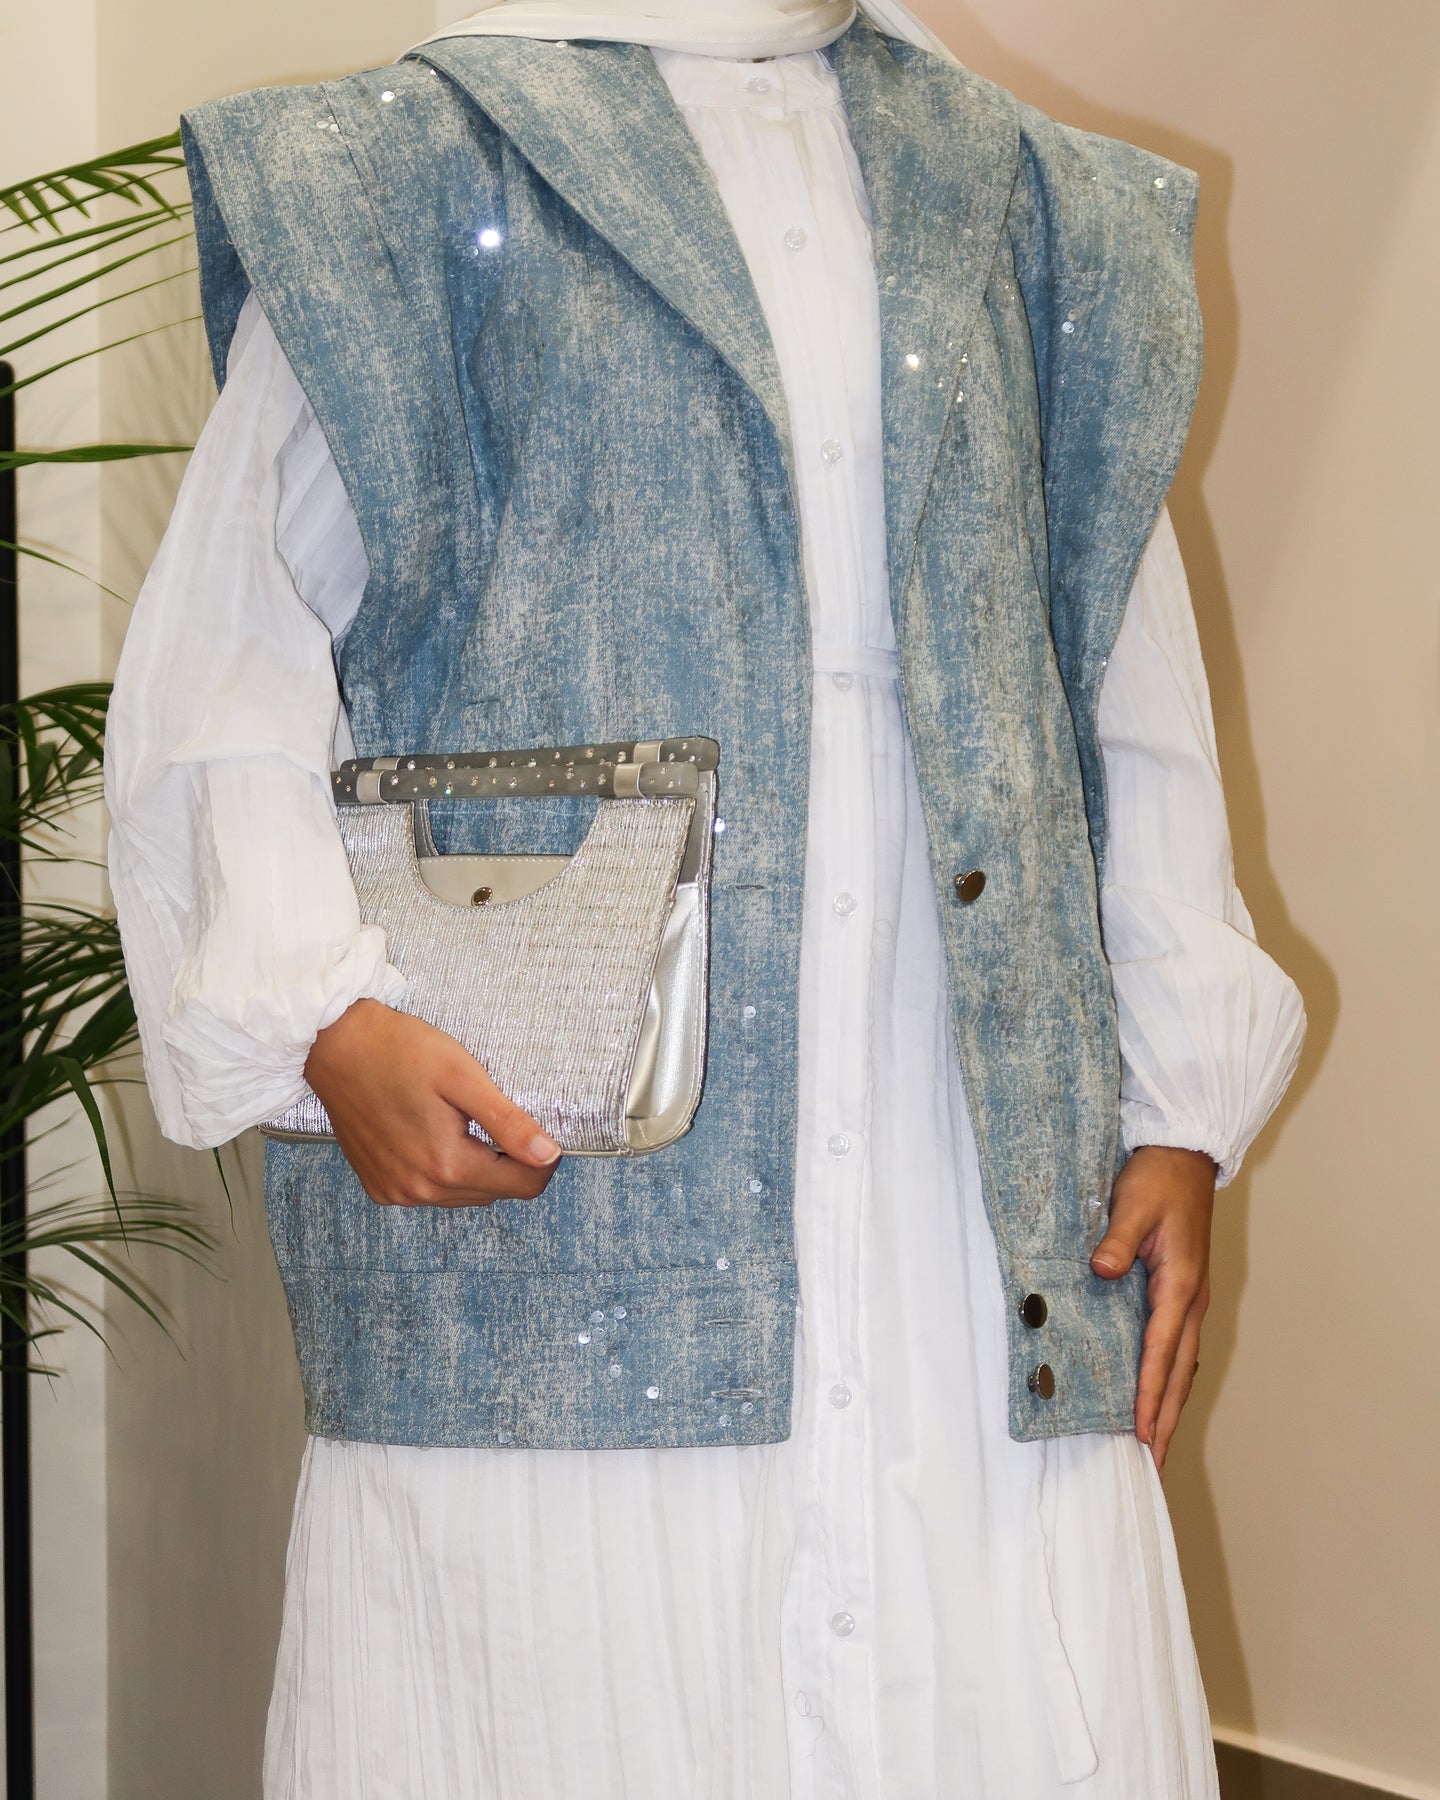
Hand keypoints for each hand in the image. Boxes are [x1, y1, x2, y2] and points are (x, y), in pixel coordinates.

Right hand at [303, 1000, 561, 1206]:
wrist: (336, 1046)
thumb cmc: (400, 1051)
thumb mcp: (464, 1078)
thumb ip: (509, 1122)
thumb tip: (550, 1154)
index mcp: (447, 1166)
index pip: (524, 1186)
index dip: (543, 1161)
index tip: (540, 1129)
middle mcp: (420, 1191)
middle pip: (494, 1192)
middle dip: (508, 1161)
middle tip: (498, 1116)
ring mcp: (396, 1192)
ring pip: (463, 1195)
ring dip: (476, 1167)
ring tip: (462, 1122)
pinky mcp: (379, 1187)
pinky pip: (430, 1192)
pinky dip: (443, 1171)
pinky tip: (432, 1134)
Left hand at [1089, 1145, 1215, 1475]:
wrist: (1184, 1154)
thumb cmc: (1158, 1178)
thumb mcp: (1133, 1202)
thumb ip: (1117, 1240)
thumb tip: (1100, 1271)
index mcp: (1180, 1284)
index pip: (1161, 1352)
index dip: (1149, 1395)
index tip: (1140, 1433)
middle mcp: (1192, 1300)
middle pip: (1178, 1372)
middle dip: (1165, 1419)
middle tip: (1152, 1464)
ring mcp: (1191, 1299)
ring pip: (1181, 1364)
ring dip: (1169, 1405)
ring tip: (1155, 1445)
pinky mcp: (1183, 1292)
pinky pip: (1177, 1347)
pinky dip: (1169, 1378)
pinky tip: (1157, 1395)